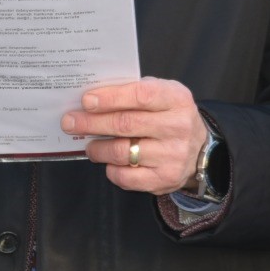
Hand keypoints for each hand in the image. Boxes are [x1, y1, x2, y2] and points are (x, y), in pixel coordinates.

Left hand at [60, 77, 207, 193]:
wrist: (199, 150)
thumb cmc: (170, 117)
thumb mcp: (162, 94)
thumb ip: (134, 91)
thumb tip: (93, 98)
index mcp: (177, 99)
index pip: (140, 95)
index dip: (110, 98)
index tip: (86, 101)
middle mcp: (178, 127)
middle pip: (125, 124)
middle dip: (92, 123)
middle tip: (70, 122)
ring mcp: (173, 155)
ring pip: (122, 152)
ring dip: (98, 148)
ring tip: (89, 145)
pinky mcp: (165, 179)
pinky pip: (127, 176)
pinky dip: (111, 169)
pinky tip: (109, 163)